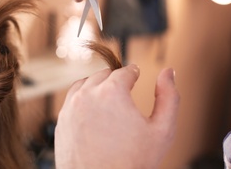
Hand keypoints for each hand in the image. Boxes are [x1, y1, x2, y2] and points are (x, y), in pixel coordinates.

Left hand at [54, 65, 179, 168]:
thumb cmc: (132, 163)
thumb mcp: (162, 131)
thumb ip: (169, 97)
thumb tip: (169, 72)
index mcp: (112, 92)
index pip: (125, 71)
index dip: (133, 73)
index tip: (135, 76)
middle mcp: (88, 94)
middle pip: (104, 74)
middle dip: (116, 80)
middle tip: (124, 92)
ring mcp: (71, 106)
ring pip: (85, 83)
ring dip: (97, 87)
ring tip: (109, 100)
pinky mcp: (61, 119)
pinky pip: (72, 99)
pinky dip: (83, 99)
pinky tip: (93, 112)